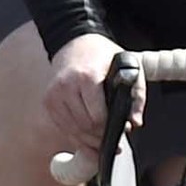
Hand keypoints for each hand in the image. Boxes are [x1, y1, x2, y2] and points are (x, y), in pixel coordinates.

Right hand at [38, 30, 128, 163]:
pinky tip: (88, 137)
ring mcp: (54, 95)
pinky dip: (76, 136)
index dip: (110, 127)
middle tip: (114, 141)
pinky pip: (63, 127)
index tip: (121, 129)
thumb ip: (137, 95)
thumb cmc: (102, 56)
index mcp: (87, 77)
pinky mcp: (48, 102)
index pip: (97, 116)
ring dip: (88, 140)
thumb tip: (135, 122)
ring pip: (73, 131)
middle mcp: (66, 86)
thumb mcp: (128, 68)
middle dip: (100, 137)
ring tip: (102, 142)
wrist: (75, 43)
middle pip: (85, 126)